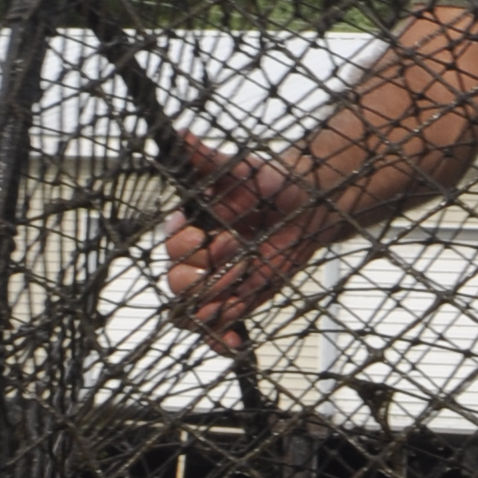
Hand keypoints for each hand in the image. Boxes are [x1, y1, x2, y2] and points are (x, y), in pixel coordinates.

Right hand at [160, 130, 331, 352]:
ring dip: (216, 306)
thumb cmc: (267, 183)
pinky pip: (215, 329)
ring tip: (244, 287)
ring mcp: (214, 281)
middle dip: (206, 276)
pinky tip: (239, 343)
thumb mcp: (239, 168)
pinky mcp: (234, 300)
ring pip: (193, 310)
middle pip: (177, 283)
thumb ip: (206, 157)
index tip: (213, 233)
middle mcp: (196, 256)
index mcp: (188, 226)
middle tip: (240, 258)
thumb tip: (180, 133)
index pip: (171, 246)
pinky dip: (222, 340)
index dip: (190, 246)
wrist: (306, 206)